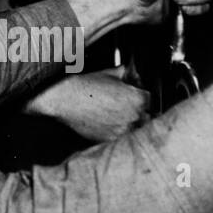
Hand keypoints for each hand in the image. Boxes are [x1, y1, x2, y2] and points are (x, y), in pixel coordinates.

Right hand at [30, 67, 149, 141]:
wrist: (63, 99)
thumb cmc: (84, 85)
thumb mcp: (108, 73)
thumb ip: (126, 73)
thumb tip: (132, 72)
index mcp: (137, 99)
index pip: (149, 98)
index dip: (140, 95)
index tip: (132, 95)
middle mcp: (134, 116)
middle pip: (147, 116)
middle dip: (139, 111)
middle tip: (124, 106)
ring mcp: (124, 130)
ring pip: (137, 129)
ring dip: (131, 124)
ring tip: (117, 117)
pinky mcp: (111, 140)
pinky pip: (123, 139)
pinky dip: (118, 133)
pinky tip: (108, 124)